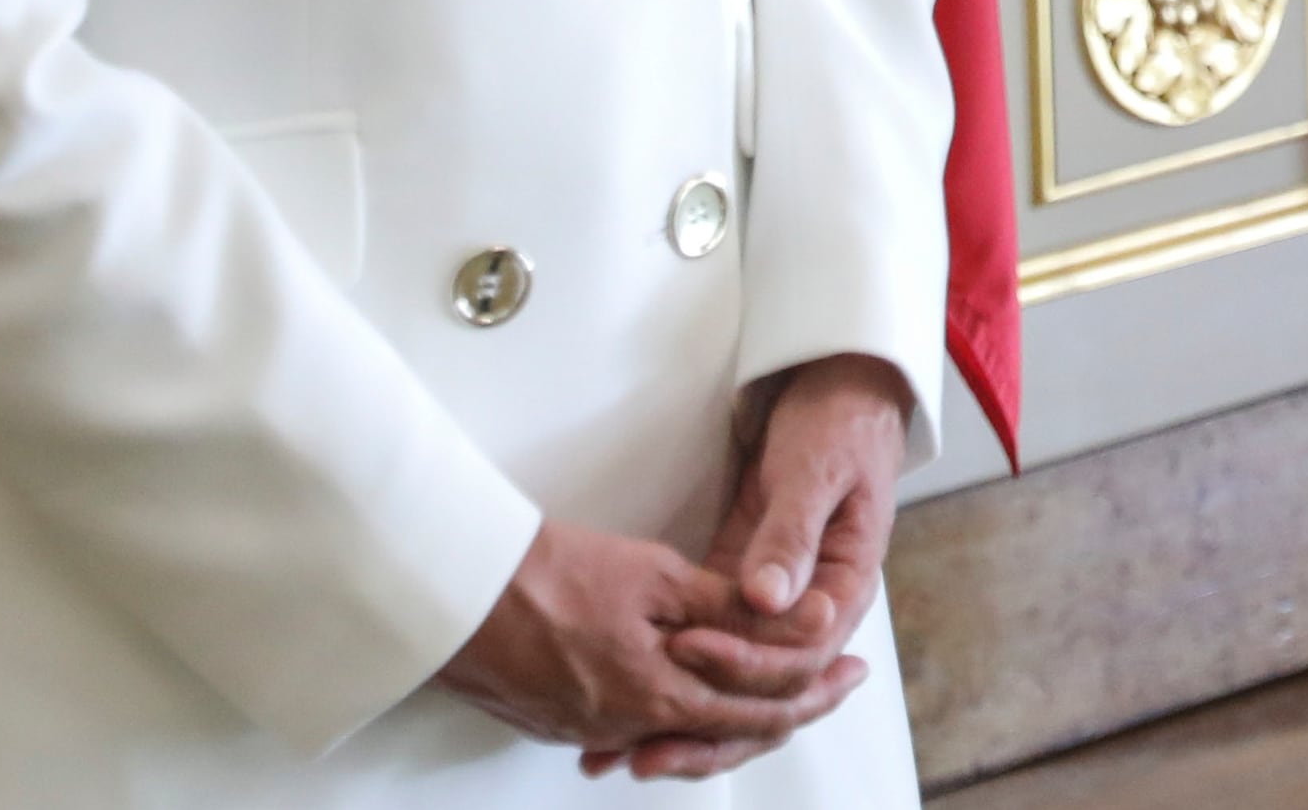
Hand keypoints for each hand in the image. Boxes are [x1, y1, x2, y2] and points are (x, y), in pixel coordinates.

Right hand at [440, 522, 861, 769]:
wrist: (453, 593)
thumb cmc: (552, 573)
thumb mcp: (657, 578)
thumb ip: (732, 610)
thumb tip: (806, 622)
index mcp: (659, 697)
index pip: (761, 710)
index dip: (815, 689)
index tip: (854, 670)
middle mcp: (627, 729)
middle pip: (730, 730)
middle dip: (792, 706)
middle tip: (839, 683)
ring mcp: (590, 731)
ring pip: (683, 733)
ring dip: (736, 711)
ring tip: (779, 685)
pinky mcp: (561, 720)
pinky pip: (636, 729)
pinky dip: (680, 714)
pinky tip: (698, 695)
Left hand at [602, 357, 914, 778]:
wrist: (839, 388)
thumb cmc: (840, 423)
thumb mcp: (817, 471)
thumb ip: (792, 534)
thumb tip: (767, 599)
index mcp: (845, 586)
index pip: (799, 654)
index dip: (745, 664)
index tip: (689, 652)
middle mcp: (812, 608)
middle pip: (765, 694)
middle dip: (706, 731)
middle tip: (645, 752)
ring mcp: (774, 604)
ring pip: (732, 684)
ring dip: (682, 722)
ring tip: (622, 754)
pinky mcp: (739, 590)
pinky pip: (710, 651)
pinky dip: (673, 683)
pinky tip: (627, 712)